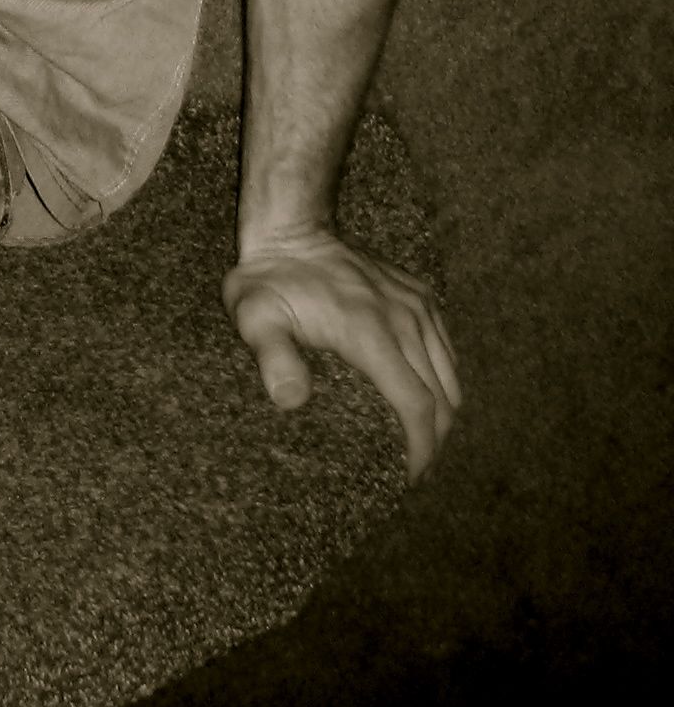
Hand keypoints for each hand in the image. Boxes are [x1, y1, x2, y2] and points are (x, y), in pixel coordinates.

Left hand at [223, 230, 461, 481]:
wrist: (290, 227)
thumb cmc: (268, 278)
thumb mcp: (255, 317)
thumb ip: (272, 357)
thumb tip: (290, 400)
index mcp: (371, 332)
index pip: (417, 406)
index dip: (420, 450)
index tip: (408, 479)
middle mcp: (405, 319)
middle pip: (443, 398)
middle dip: (434, 442)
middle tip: (414, 471)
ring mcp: (417, 305)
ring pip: (451, 376)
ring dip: (444, 414)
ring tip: (421, 443)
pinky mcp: (420, 295)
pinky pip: (446, 349)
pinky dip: (443, 380)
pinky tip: (424, 398)